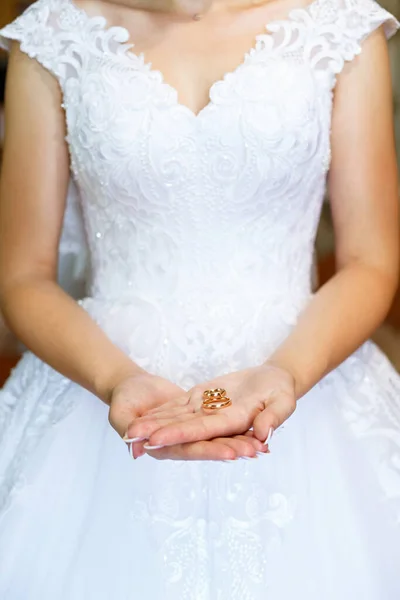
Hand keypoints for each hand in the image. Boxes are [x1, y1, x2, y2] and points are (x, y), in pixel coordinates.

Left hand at [125, 364, 295, 455]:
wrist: (275, 380)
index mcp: (234, 424)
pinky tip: (145, 414)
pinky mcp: (203, 398)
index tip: (154, 441)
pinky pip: (180, 406)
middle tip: (130, 436)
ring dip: (154, 423)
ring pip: (176, 417)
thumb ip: (274, 417)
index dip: (177, 436)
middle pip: (182, 428)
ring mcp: (207, 410)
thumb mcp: (283, 401)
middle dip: (156, 432)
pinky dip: (162, 410)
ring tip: (130, 428)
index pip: (202, 432)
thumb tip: (263, 435)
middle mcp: (215, 421)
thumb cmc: (281, 391)